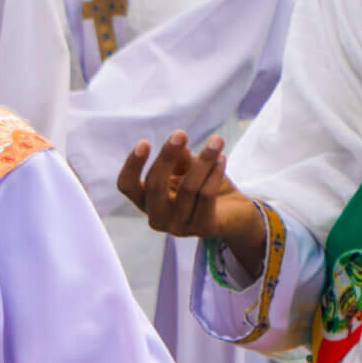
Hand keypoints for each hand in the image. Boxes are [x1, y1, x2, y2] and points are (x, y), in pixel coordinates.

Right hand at [116, 129, 268, 274]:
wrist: (234, 214)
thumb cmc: (203, 187)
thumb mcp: (187, 169)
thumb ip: (178, 158)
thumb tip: (176, 142)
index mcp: (146, 202)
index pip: (127, 186)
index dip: (132, 166)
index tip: (144, 143)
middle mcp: (157, 218)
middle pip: (154, 186)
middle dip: (167, 156)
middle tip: (181, 134)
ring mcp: (179, 227)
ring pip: (188, 188)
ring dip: (203, 160)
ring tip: (216, 140)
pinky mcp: (203, 228)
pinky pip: (207, 195)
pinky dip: (215, 173)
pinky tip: (222, 158)